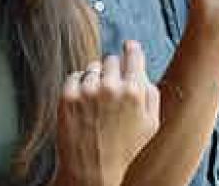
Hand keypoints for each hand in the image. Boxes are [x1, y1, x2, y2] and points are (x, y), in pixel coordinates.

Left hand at [56, 41, 160, 185]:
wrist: (92, 171)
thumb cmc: (124, 149)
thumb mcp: (150, 124)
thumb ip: (151, 93)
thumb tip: (142, 68)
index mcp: (134, 91)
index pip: (132, 52)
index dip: (130, 49)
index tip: (127, 47)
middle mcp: (111, 87)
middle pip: (110, 60)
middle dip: (111, 72)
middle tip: (110, 93)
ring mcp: (87, 91)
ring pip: (91, 68)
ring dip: (94, 80)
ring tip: (96, 105)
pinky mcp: (67, 97)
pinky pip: (74, 76)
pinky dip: (77, 86)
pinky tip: (83, 105)